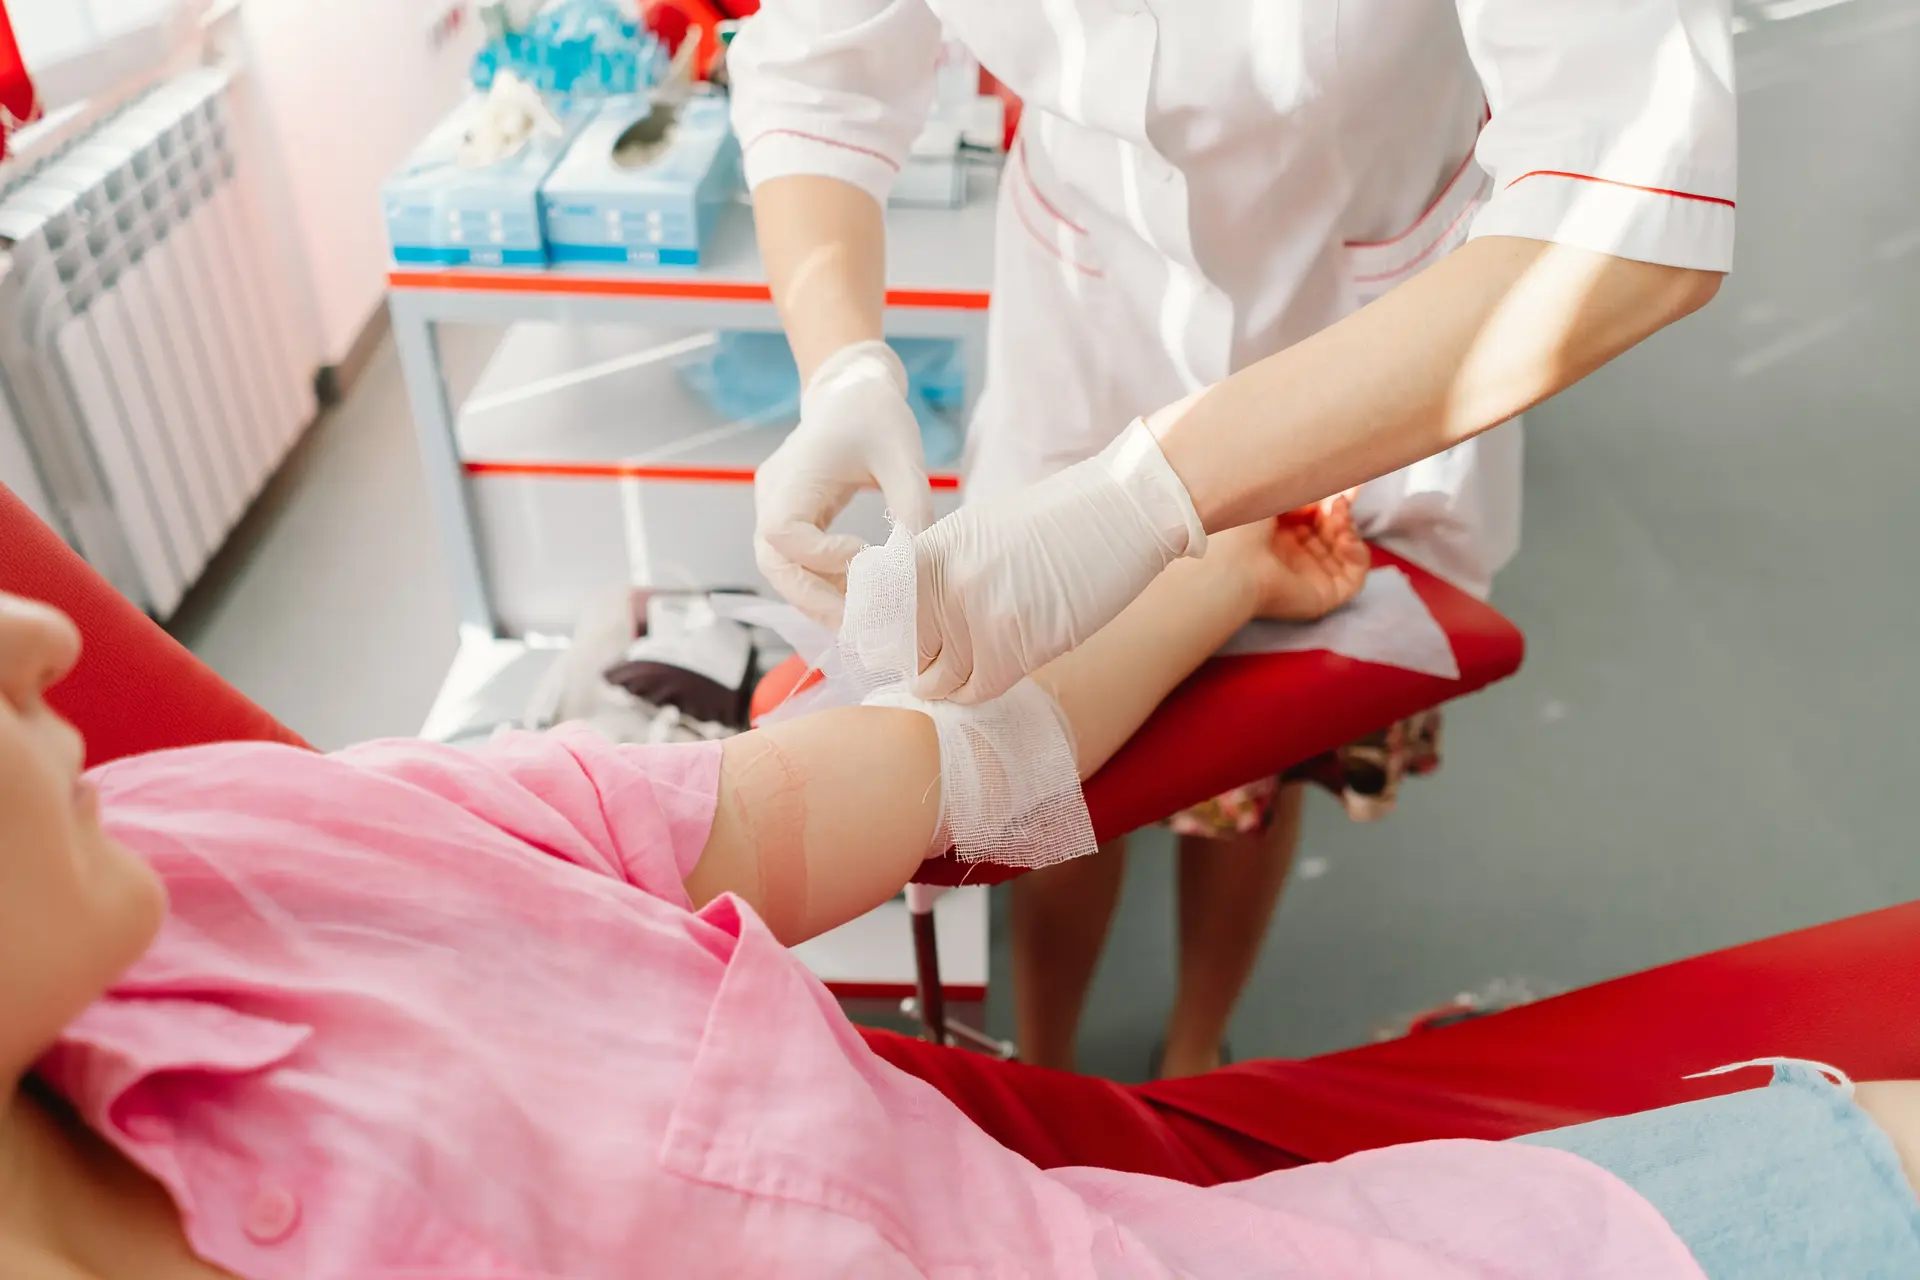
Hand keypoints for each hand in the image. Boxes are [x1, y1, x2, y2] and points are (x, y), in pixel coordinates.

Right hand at [754, 341, 934, 626]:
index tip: (865, 559)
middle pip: (774, 564)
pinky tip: (854, 600)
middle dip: (813, 600)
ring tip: (859, 623)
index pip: (784, 534)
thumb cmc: (877, 417)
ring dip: (817, 599)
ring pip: (782, 570)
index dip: (820, 557)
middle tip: (858, 627)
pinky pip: (795, 562)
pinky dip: (821, 585)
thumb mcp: (904, 457)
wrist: (852, 390)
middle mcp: (771, 496)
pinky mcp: (790, 517)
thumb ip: (912, 507)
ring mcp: (774, 508)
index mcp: (791, 475)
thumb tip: (917, 564)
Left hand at [912, 419, 1205, 704]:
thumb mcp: (978, 534)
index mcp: (928, 550)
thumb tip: (915, 632)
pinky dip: (984, 690)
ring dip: (957, 683)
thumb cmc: (1057, 524)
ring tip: (977, 668)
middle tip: (945, 668)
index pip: (885, 619)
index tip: (911, 652)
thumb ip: (941, 575)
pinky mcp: (1012, 643)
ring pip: (944, 679)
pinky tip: (1003, 668)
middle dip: (926, 667)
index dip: (897, 643)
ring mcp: (975, 613)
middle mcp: (941, 581)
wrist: (1124, 510)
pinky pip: (979, 689)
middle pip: (912, 656)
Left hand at [1212, 495, 1370, 622]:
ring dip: (1349, 527)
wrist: (1227, 566)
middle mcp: (1288, 556)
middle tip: (1340, 496)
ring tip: (1338, 513)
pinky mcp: (1322, 597)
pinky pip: (1354, 577)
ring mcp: (1306, 577)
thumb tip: (1326, 488)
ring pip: (1345, 550)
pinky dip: (1358, 554)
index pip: (1309, 515)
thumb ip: (1300, 486)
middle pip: (1330, 531)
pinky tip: (1346, 538)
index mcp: (1270, 533)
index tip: (1340, 478)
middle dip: (1340, 510)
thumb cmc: (1237, 528)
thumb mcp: (1268, 493)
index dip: (1326, 498)